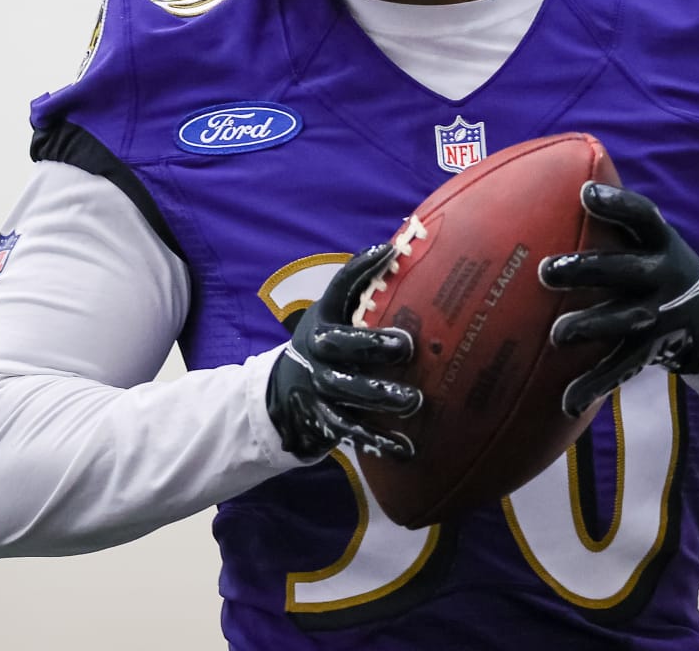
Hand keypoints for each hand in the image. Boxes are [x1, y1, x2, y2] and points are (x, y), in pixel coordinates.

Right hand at [266, 243, 420, 459]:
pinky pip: (350, 432)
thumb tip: (401, 249)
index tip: (389, 253)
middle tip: (406, 346)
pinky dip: (377, 441)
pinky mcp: (325, 421)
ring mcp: (318, 387)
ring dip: (378, 397)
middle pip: (341, 347)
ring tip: (413, 401)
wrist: (285, 392)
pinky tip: (405, 448)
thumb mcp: (334, 314)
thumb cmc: (328, 343)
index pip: (338, 288)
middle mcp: (316, 351)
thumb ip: (361, 288)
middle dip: (373, 346)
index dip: (361, 267)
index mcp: (322, 319)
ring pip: (345, 392)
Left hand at [539, 181, 698, 417]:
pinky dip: (592, 385)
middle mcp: (661, 277)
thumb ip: (609, 218)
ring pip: (621, 323)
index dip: (616, 204)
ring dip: (589, 327)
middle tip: (546, 271)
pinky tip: (565, 400)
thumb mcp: (644, 237)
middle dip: (586, 270)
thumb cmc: (650, 262)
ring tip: (557, 334)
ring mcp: (658, 316)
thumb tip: (535, 180)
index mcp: (658, 242)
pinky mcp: (649, 350)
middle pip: (624, 271)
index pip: (642, 216)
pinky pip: (618, 369)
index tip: (585, 193)